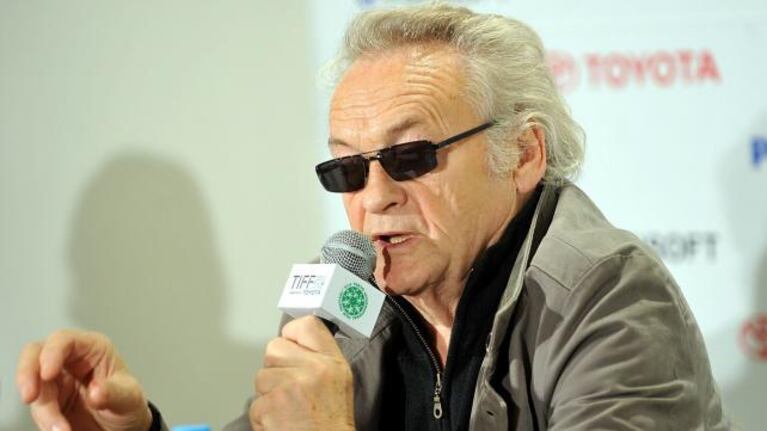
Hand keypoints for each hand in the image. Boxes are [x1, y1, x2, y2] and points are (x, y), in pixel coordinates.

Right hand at [16, 330, 152, 430]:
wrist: (124, 428)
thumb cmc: (128, 403)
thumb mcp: (129, 397)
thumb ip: (113, 393)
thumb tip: (96, 392)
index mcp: (93, 349)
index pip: (65, 339)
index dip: (52, 353)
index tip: (47, 374)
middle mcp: (71, 361)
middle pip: (36, 354)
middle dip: (28, 373)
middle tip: (30, 397)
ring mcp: (57, 381)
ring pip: (34, 386)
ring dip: (42, 409)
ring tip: (61, 429)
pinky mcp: (49, 401)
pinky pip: (36, 407)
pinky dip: (43, 420)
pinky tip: (58, 430)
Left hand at [250, 316, 354, 430]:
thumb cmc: (332, 421)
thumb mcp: (339, 380)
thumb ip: (318, 356)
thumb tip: (292, 337)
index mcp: (331, 362)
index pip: (305, 325)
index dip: (292, 335)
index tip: (292, 347)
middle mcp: (313, 370)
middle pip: (274, 348)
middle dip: (276, 369)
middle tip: (292, 390)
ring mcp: (290, 387)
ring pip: (261, 376)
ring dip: (269, 394)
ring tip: (288, 409)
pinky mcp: (271, 406)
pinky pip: (255, 403)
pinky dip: (264, 417)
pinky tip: (282, 423)